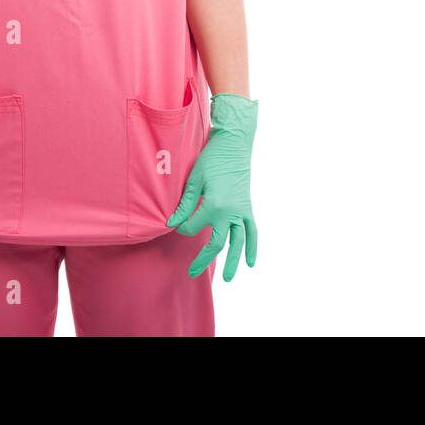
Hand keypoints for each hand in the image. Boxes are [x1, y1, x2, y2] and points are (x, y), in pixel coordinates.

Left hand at [166, 93, 258, 281]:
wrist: (234, 145)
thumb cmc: (211, 159)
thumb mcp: (194, 180)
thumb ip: (185, 205)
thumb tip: (172, 223)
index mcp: (214, 205)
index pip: (193, 226)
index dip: (182, 227)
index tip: (175, 224)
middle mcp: (230, 212)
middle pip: (217, 243)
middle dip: (203, 258)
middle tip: (191, 272)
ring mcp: (241, 211)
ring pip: (238, 242)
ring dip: (233, 261)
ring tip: (229, 279)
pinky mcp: (248, 208)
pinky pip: (252, 231)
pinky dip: (253, 247)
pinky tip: (250, 262)